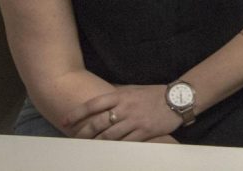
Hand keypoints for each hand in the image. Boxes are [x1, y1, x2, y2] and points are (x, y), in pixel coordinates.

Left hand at [61, 85, 181, 140]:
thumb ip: (117, 94)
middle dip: (83, 133)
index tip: (65, 121)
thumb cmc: (154, 93)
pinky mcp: (144, 132)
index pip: (94, 104)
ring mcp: (134, 121)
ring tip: (87, 149)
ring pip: (109, 136)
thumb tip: (99, 97)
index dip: (77, 113)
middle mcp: (125, 108)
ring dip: (96, 143)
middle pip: (98, 123)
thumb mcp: (133, 89)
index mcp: (121, 95)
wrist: (177, 99)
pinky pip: (125, 143)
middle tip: (74, 139)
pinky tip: (107, 153)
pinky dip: (114, 149)